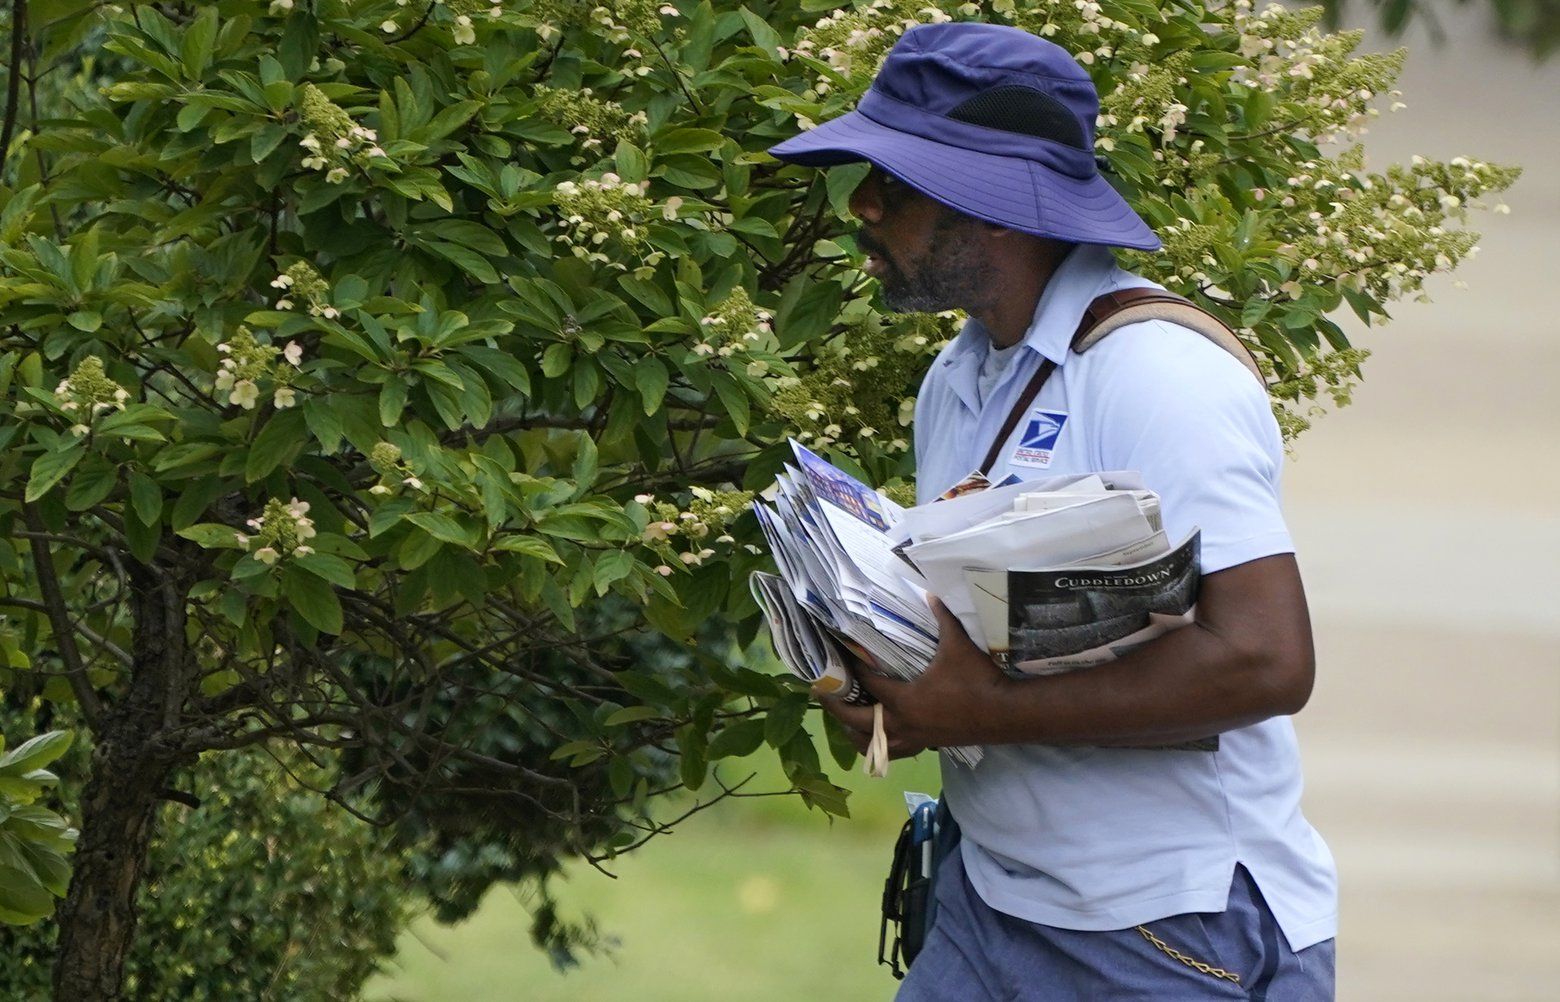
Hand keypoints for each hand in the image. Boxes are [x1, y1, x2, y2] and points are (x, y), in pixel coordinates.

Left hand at [823, 596, 1012, 750]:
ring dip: (855, 734)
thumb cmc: (977, 679)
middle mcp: (903, 724)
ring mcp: (915, 739)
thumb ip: (941, 617)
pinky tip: (881, 734)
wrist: (1004, 713)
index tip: (843, 655)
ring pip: (872, 746)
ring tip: (845, 719)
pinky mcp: (927, 746)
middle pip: (857, 723)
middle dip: (837, 710)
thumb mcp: (957, 644)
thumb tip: (930, 592)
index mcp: (904, 700)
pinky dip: (881, 745)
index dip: (855, 669)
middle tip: (823, 694)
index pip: (868, 684)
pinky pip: (895, 751)